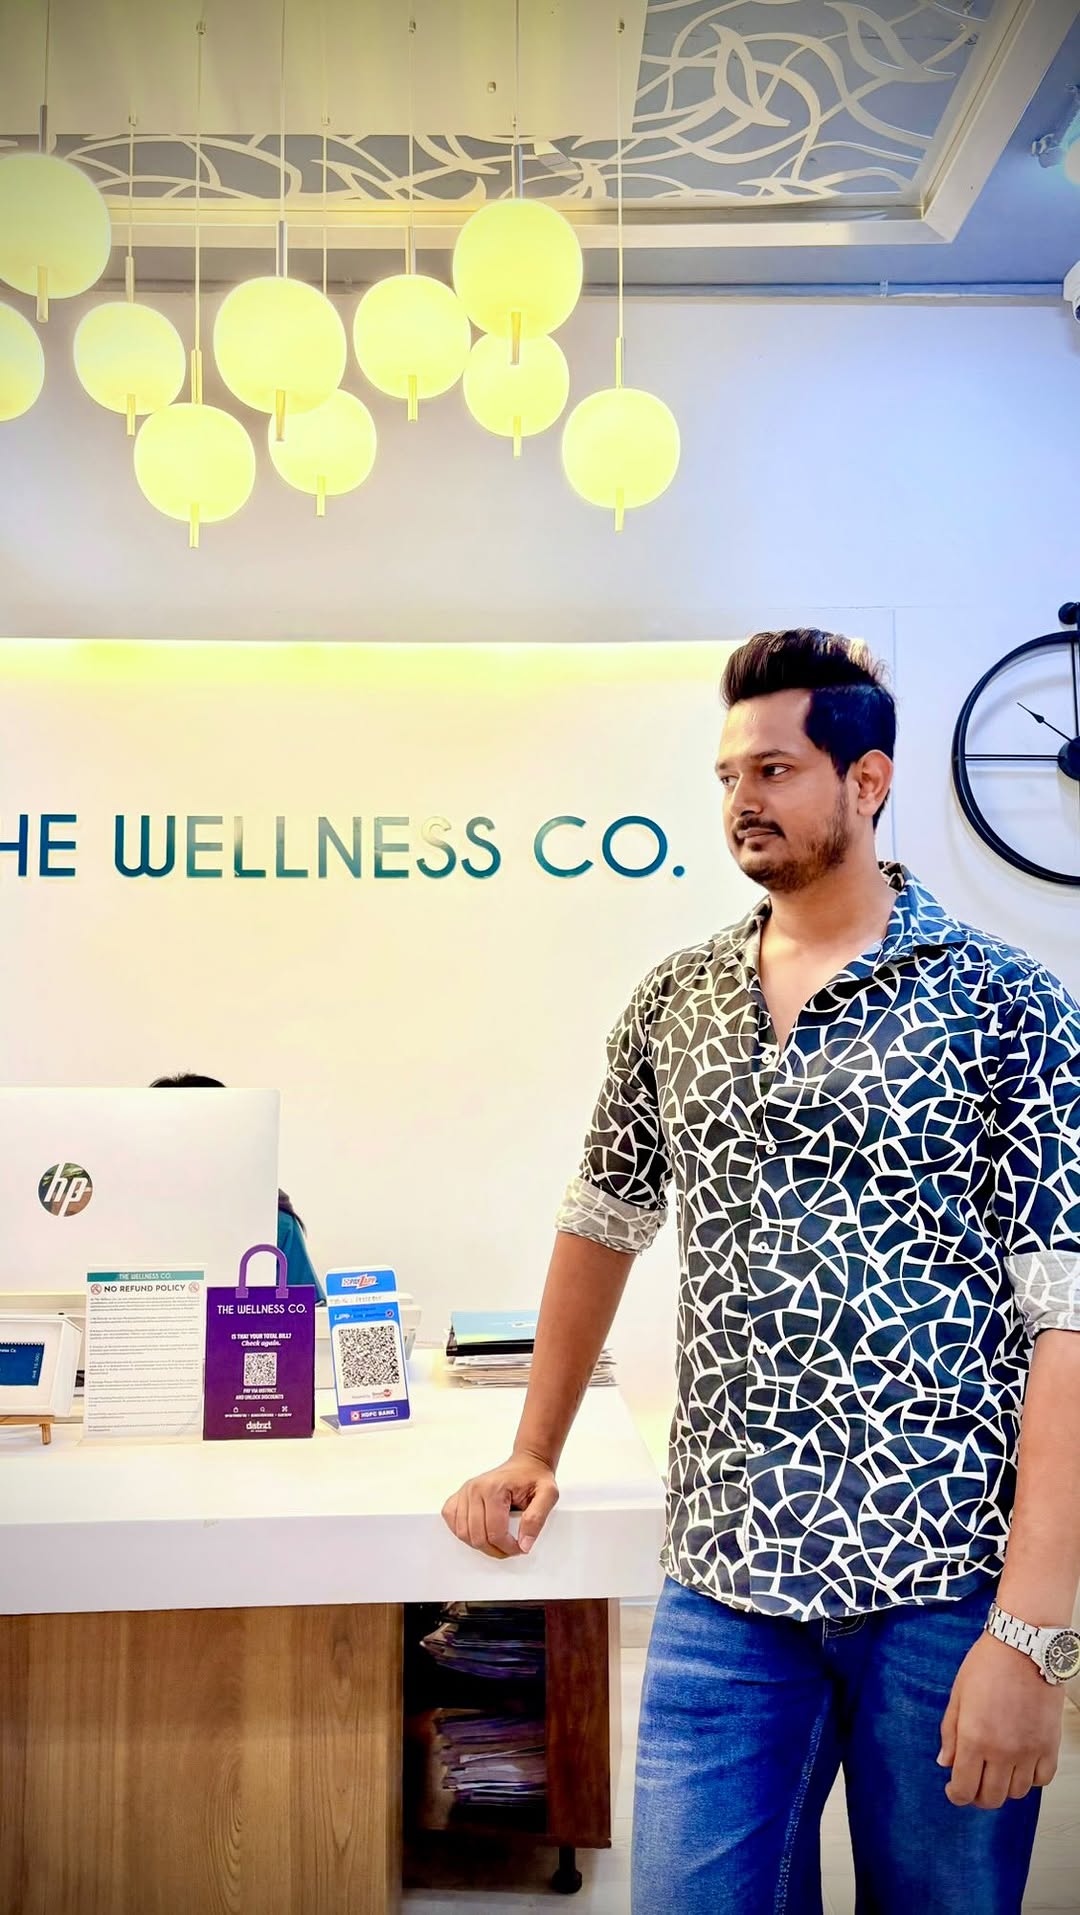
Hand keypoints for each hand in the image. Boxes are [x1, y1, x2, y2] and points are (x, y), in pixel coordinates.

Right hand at [441, 1450, 558, 1558]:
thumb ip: (537, 1519)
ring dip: (480, 1544)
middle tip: (511, 1547)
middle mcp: (475, 1488)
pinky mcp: (459, 1495)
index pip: (495, 1533)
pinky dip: (463, 1531)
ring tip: (497, 1541)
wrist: (527, 1463)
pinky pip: (451, 1520)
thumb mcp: (548, 1494)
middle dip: (495, 1550)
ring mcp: (464, 1491)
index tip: (521, 1548)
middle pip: (477, 1536)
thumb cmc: (536, 1478)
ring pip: (463, 1533)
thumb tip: (524, 1544)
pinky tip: (479, 1531)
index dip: (509, 1548)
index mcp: (494, 1488)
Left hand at [937, 1631, 1065, 1808]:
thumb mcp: (958, 1695)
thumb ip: (950, 1733)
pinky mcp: (1049, 1745)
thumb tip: (945, 1762)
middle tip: (974, 1783)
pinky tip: (1021, 1764)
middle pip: (991, 1798)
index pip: (964, 1789)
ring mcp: (1029, 1751)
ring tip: (997, 1769)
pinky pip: (1041, 1780)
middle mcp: (1003, 1751)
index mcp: (974, 1738)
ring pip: (1016, 1793)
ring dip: (1004, 1786)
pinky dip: (1030, 1779)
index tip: (954, 1791)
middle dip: (978, 1796)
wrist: (1024, 1646)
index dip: (956, 1796)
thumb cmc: (989, 1664)